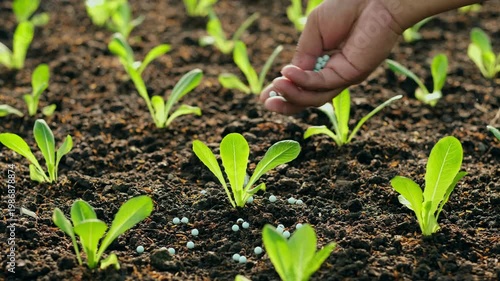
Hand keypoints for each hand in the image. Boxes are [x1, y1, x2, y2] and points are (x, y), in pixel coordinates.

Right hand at [260, 0, 403, 114]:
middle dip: (286, 103)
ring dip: (293, 95)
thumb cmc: (346, 8)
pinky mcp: (352, 74)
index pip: (302, 85)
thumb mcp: (314, 33)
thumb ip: (303, 56)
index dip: (284, 92)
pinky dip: (303, 81)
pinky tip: (287, 74)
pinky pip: (323, 84)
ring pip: (316, 97)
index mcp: (325, 63)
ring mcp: (344, 77)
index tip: (264, 97)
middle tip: (266, 104)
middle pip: (309, 98)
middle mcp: (335, 74)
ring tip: (275, 87)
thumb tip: (288, 76)